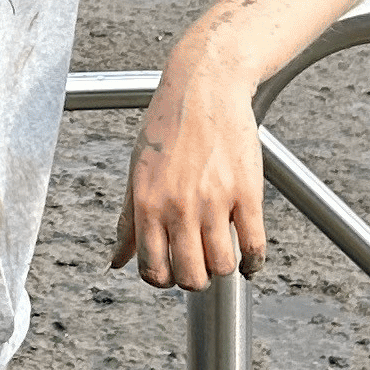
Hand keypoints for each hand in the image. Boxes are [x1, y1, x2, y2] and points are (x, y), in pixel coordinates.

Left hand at [112, 51, 267, 287]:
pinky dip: (254, 263)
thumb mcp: (136, 173)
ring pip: (222, 266)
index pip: (152, 269)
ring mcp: (214, 201)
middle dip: (195, 281)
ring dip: (223, 270)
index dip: (163, 280)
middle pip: (190, 276)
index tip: (172, 273)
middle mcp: (178, 206)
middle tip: (200, 268)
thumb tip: (116, 261)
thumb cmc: (167, 128)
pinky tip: (249, 260)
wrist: (204, 88)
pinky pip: (254, 246)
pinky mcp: (247, 193)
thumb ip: (128, 222)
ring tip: (222, 257)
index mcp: (147, 203)